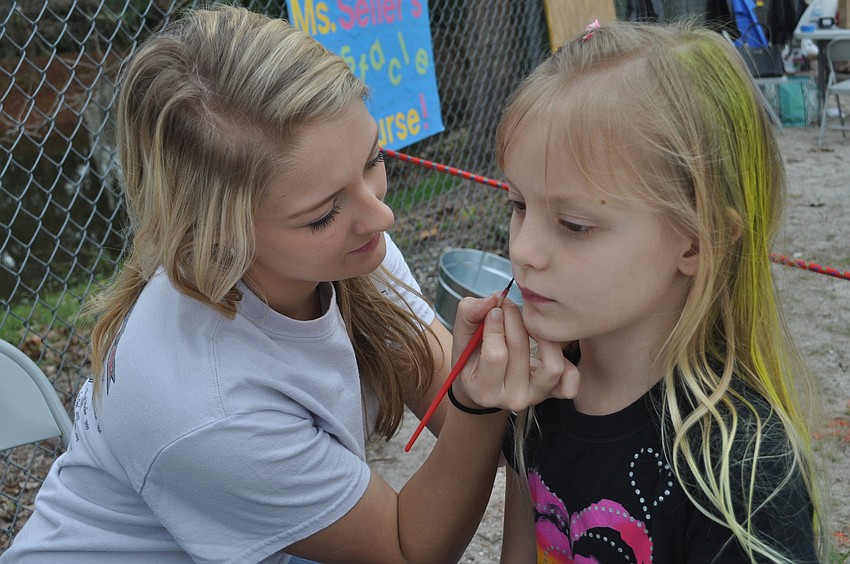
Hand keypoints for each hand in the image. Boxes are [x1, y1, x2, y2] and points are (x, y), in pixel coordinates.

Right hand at [450, 294, 579, 411]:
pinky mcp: (553, 392)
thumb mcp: (462, 336)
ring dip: (543, 336)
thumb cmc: (472, 356)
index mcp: (484, 391)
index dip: (494, 325)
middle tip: (508, 307)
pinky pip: (571, 378)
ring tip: (529, 322)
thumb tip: (494, 297)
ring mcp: (536, 396)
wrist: (485, 382)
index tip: (493, 310)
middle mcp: (512, 399)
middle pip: (522, 352)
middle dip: (514, 319)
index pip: (496, 354)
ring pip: (552, 365)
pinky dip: (566, 359)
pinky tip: (547, 344)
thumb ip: (470, 313)